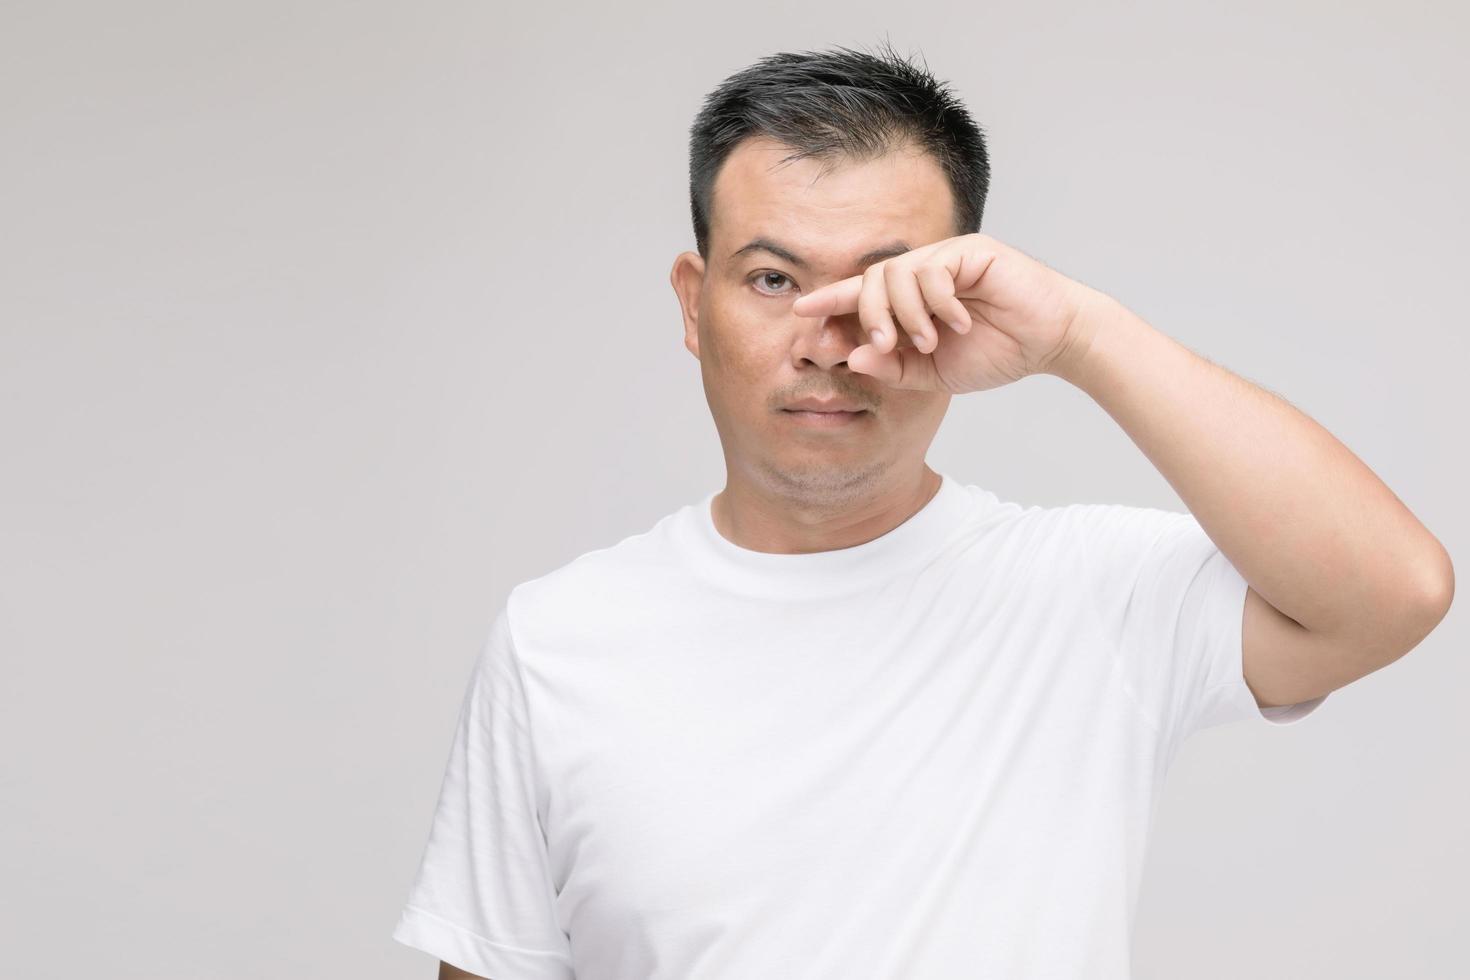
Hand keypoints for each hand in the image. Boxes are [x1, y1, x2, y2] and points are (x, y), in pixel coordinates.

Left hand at [789, 232, 1099, 392]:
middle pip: (871, 279)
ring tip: (928, 342)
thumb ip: (894, 366)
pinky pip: (933, 270)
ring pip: (897, 273)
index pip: (861, 294)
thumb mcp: (933, 372)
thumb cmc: (995, 352)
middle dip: (868, 314)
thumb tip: (852, 357)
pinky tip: (957, 325)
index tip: (799, 311)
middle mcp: (924, 272)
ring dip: (906, 314)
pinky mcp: (971, 250)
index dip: (830, 300)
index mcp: (910, 300)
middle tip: (884, 344)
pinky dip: (939, 303)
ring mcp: (946, 258)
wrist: (1050, 342)